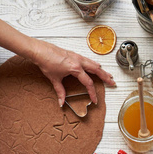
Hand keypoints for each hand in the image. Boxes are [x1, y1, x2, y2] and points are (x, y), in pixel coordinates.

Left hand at [0, 16, 115, 105]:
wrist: (39, 50)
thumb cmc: (46, 62)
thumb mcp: (54, 79)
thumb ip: (60, 91)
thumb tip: (61, 102)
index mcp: (76, 68)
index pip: (88, 83)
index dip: (92, 93)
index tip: (94, 100)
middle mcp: (79, 61)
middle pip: (97, 70)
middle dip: (105, 77)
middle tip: (112, 82)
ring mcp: (77, 56)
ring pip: (93, 64)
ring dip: (101, 70)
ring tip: (108, 74)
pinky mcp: (74, 54)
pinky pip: (88, 60)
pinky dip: (94, 64)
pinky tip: (95, 66)